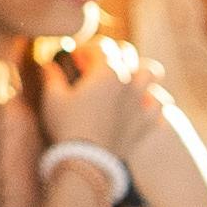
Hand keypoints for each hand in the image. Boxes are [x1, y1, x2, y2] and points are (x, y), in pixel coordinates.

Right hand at [36, 37, 159, 163]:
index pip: (101, 46)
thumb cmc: (67, 126)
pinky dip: (152, 101)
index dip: (85, 49)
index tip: (74, 59)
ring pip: (152, 72)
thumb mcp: (53, 98)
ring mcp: (141, 102)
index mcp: (107, 71)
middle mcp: (129, 82)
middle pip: (127, 53)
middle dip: (111, 53)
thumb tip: (47, 64)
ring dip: (139, 71)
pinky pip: (159, 105)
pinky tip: (141, 105)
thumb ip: (52, 76)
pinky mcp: (146, 122)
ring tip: (126, 79)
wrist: (88, 161)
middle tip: (96, 66)